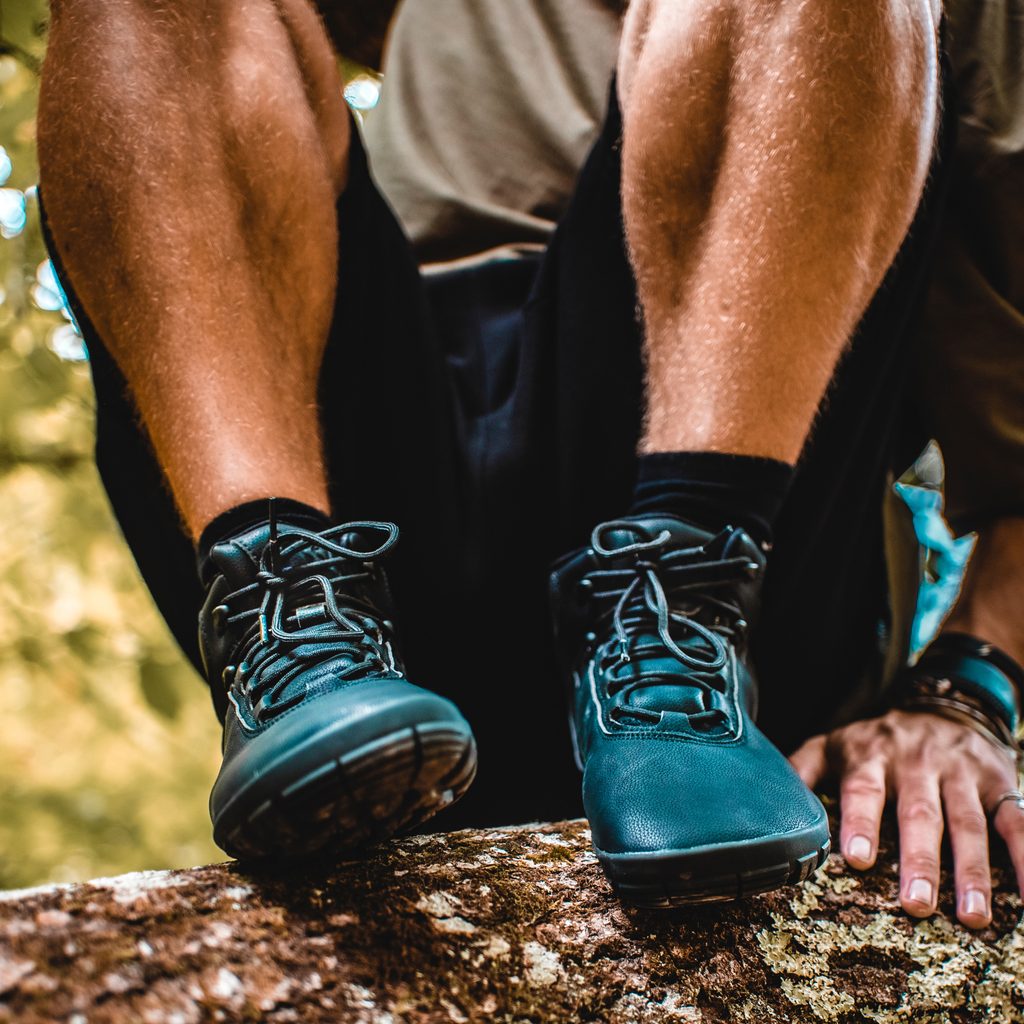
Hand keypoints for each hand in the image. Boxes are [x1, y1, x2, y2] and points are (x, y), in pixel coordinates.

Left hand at [790, 708, 1023, 928]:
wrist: (942, 705)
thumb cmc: (876, 742)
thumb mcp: (832, 744)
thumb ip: (800, 769)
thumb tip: (764, 800)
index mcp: (871, 755)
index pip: (863, 788)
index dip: (860, 821)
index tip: (855, 858)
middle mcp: (917, 763)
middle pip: (920, 813)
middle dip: (919, 859)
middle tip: (916, 904)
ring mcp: (961, 772)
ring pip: (969, 822)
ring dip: (972, 871)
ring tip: (972, 917)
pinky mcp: (1000, 781)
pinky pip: (1018, 821)